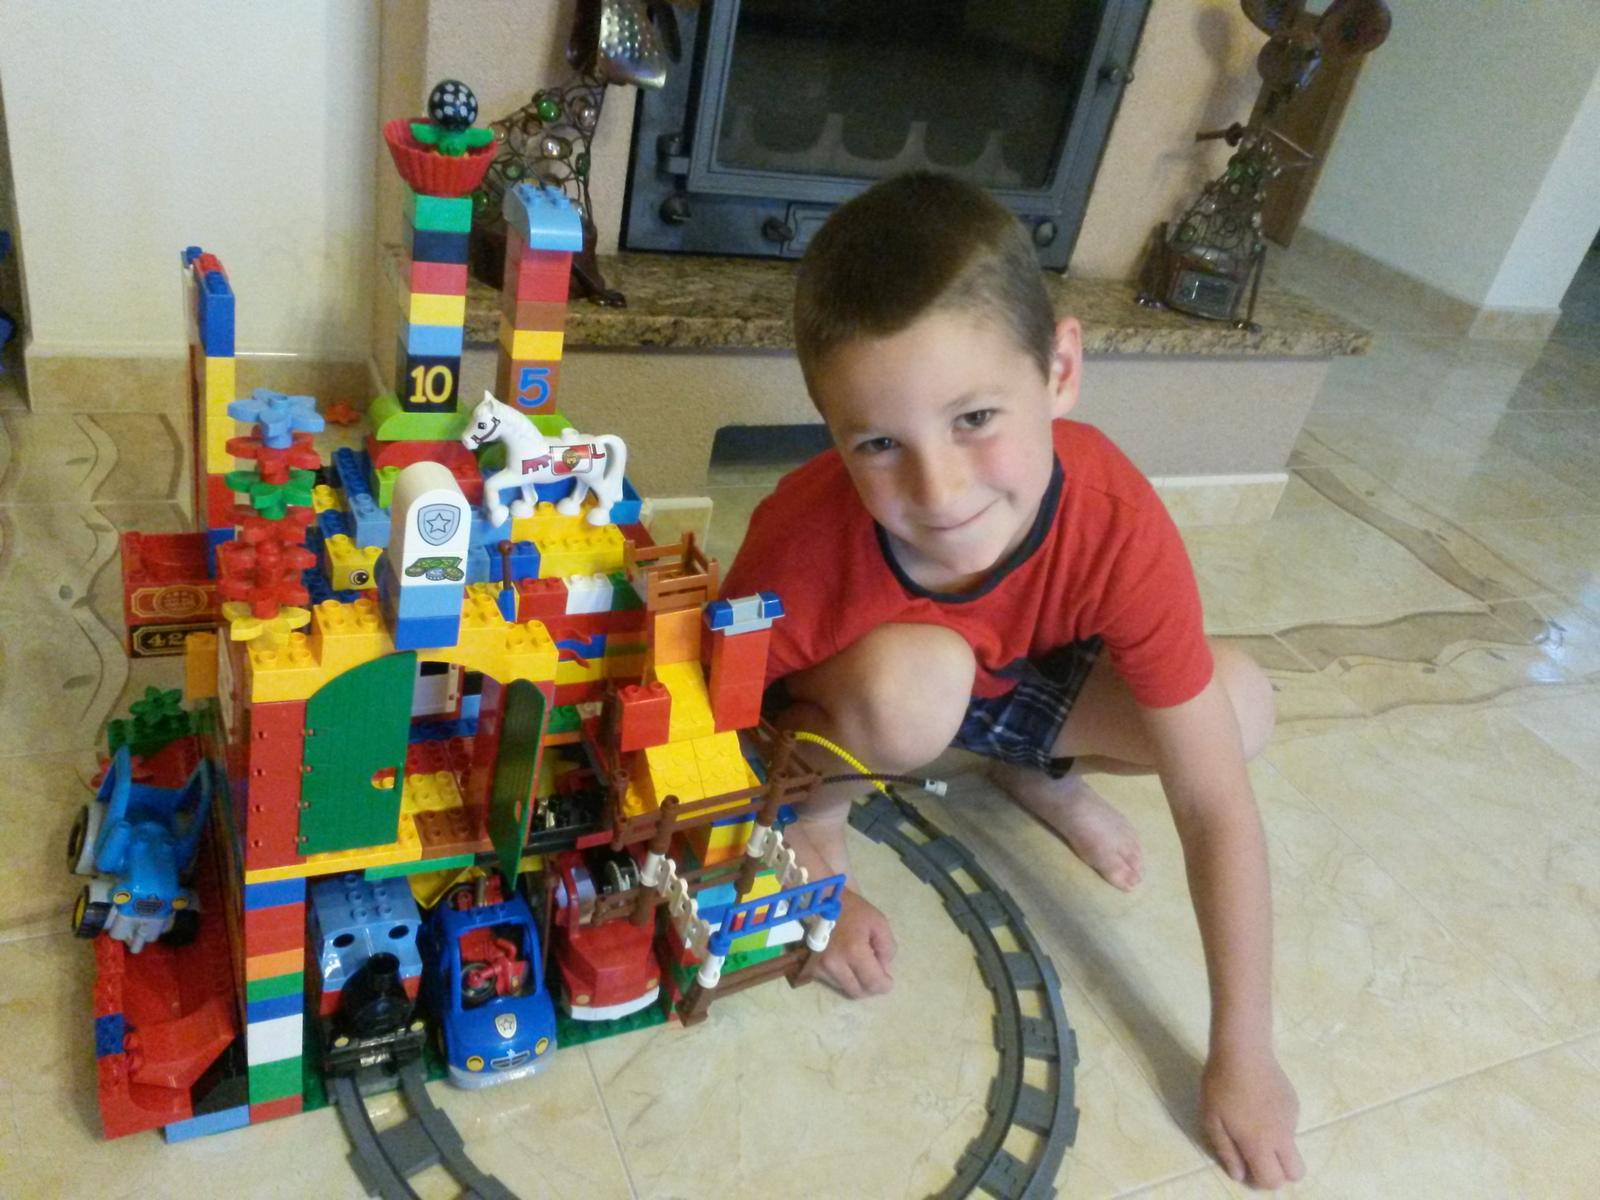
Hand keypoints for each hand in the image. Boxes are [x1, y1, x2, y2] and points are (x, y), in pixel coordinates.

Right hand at [815, 890, 896, 997]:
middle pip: (857, 992)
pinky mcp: (810, 967)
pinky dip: (842, 977)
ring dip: (855, 982)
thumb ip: (886, 947)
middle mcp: (834, 964)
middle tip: (874, 974)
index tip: (888, 981)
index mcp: (853, 951)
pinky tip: (845, 963)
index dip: (884, 986)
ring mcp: (819, 967)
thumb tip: (884, 969)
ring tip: (858, 965)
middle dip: (870, 987)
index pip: (872, 982)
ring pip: (844, 988)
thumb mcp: (878, 922)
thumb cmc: (851, 909)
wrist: (820, 901)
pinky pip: (831, 982)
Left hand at [1200, 1046, 1304, 1188]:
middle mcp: (1283, 1136)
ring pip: (1292, 1146)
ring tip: (1251, 1118)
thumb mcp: (1212, 1121)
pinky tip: (1258, 1101)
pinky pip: (1289, 1124)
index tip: (1247, 1167)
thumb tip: (1239, 1175)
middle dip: (1280, 1172)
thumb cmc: (1220, 1086)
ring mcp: (1292, 1118)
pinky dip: (1278, 1124)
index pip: (1272, 1181)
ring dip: (1277, 1145)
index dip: (1260, 1181)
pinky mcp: (1294, 1102)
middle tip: (1257, 1154)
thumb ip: (1227, 1151)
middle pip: (1295, 1172)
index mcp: (1260, 1144)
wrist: (1242, 1051)